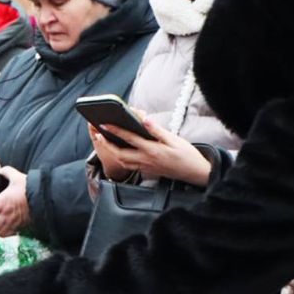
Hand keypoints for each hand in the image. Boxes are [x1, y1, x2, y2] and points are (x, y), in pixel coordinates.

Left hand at [0, 167, 29, 236]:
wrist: (45, 198)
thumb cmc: (30, 188)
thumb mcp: (17, 176)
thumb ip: (6, 172)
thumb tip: (0, 171)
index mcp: (1, 202)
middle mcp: (5, 215)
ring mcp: (13, 223)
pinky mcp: (20, 227)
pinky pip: (9, 234)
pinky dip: (5, 233)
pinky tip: (5, 228)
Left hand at [92, 112, 210, 186]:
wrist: (194, 173)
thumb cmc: (186, 155)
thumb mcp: (174, 139)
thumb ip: (157, 130)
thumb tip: (145, 119)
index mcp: (152, 150)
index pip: (129, 138)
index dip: (115, 131)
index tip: (104, 124)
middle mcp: (146, 160)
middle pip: (120, 154)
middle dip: (106, 145)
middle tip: (98, 135)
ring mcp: (146, 167)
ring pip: (123, 162)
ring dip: (112, 153)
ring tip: (106, 142)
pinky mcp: (148, 171)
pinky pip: (130, 166)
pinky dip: (122, 159)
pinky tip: (120, 151)